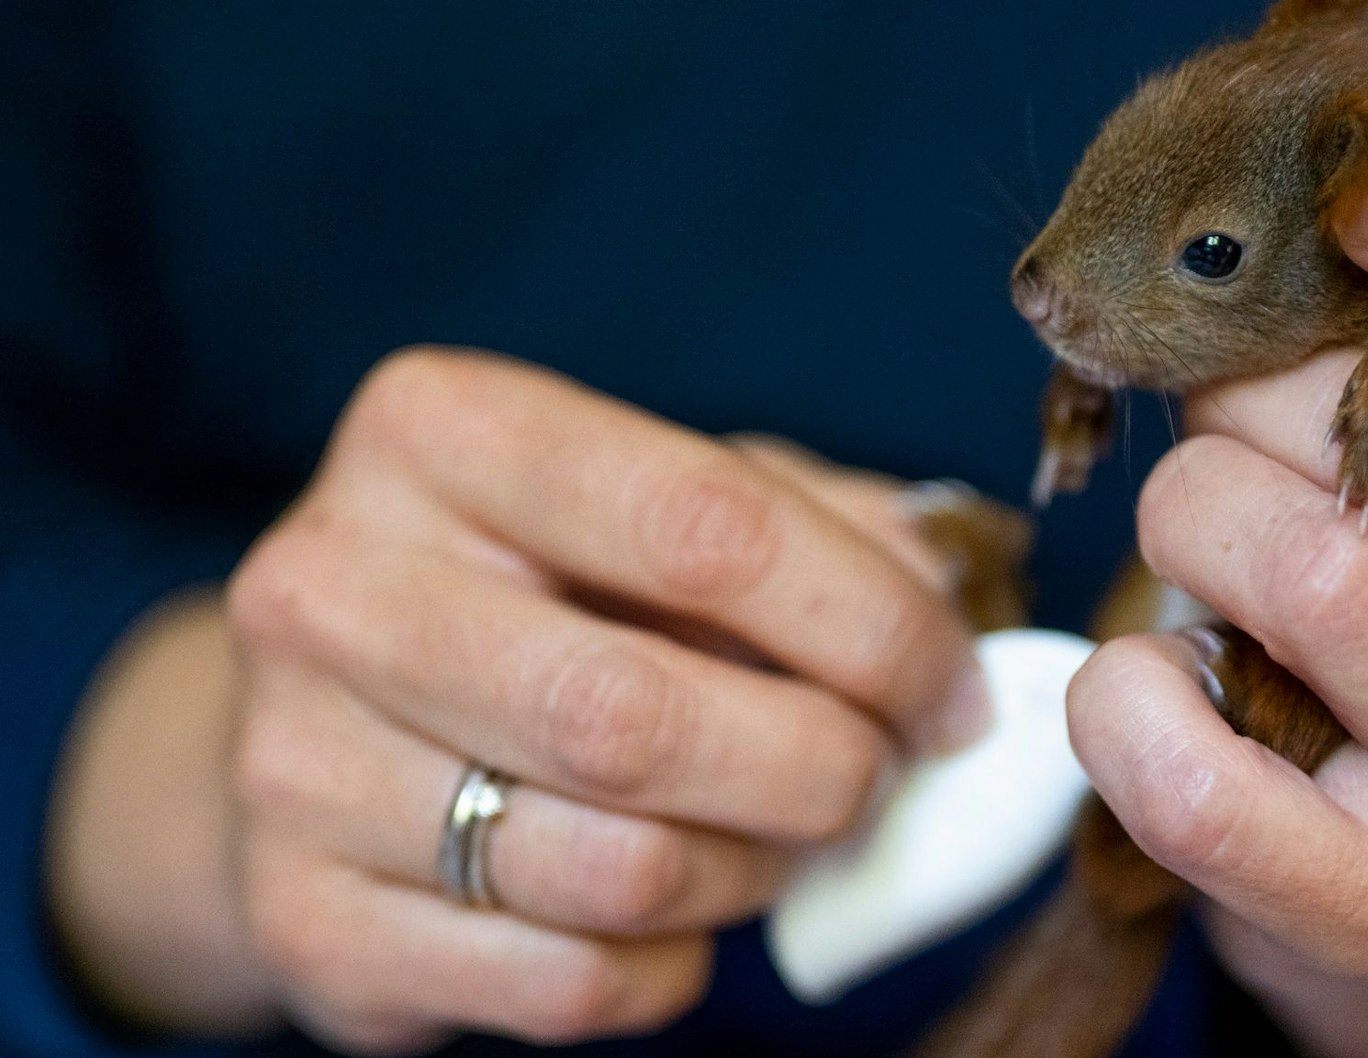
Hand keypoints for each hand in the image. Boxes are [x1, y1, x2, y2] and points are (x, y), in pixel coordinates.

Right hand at [47, 349, 988, 1051]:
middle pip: (635, 716)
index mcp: (441, 430)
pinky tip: (673, 910)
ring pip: (610, 870)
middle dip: (819, 769)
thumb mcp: (674, 502)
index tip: (950, 692)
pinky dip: (671, 965)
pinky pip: (565, 983)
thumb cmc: (550, 587)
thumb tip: (952, 612)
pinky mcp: (306, 917)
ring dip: (750, 872)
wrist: (334, 712)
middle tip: (875, 777)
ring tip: (774, 834)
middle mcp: (334, 585)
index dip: (872, 627)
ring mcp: (294, 763)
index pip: (704, 527)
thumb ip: (823, 531)